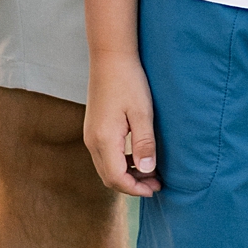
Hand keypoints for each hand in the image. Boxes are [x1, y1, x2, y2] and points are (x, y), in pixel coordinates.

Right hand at [84, 54, 158, 195]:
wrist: (110, 58)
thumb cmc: (129, 82)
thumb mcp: (142, 113)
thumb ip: (145, 143)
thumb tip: (148, 171)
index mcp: (104, 140)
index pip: (117, 178)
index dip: (136, 189)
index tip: (156, 189)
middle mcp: (92, 141)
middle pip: (109, 177)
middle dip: (132, 186)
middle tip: (156, 185)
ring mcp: (90, 136)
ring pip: (106, 168)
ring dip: (127, 175)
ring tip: (151, 173)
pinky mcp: (93, 129)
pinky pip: (105, 157)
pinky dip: (121, 164)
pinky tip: (139, 158)